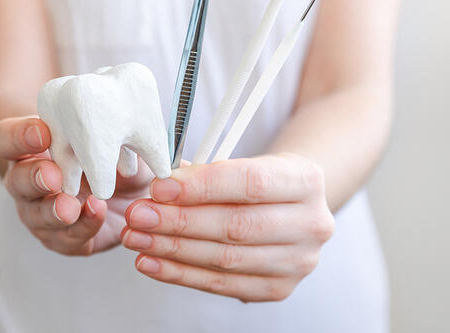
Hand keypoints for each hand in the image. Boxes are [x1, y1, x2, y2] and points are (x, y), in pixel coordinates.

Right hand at [0, 116, 151, 255]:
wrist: (126, 192)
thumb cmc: (107, 152)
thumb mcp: (108, 134)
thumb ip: (101, 129)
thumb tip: (114, 122)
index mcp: (26, 149)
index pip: (5, 139)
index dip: (19, 136)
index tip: (42, 132)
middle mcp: (27, 182)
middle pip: (17, 182)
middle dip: (35, 179)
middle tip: (53, 176)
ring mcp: (40, 213)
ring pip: (36, 216)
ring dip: (53, 211)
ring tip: (71, 207)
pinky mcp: (63, 239)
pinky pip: (66, 239)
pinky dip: (82, 227)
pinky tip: (96, 212)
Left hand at [121, 154, 333, 301]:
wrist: (289, 208)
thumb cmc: (256, 181)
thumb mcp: (239, 161)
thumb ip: (201, 170)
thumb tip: (157, 179)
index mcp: (306, 180)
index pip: (251, 183)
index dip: (201, 186)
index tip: (159, 187)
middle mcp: (312, 223)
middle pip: (237, 226)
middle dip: (180, 221)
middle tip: (139, 215)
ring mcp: (299, 262)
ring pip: (226, 259)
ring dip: (173, 250)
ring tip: (137, 239)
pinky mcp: (278, 289)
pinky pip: (221, 285)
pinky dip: (180, 274)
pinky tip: (152, 263)